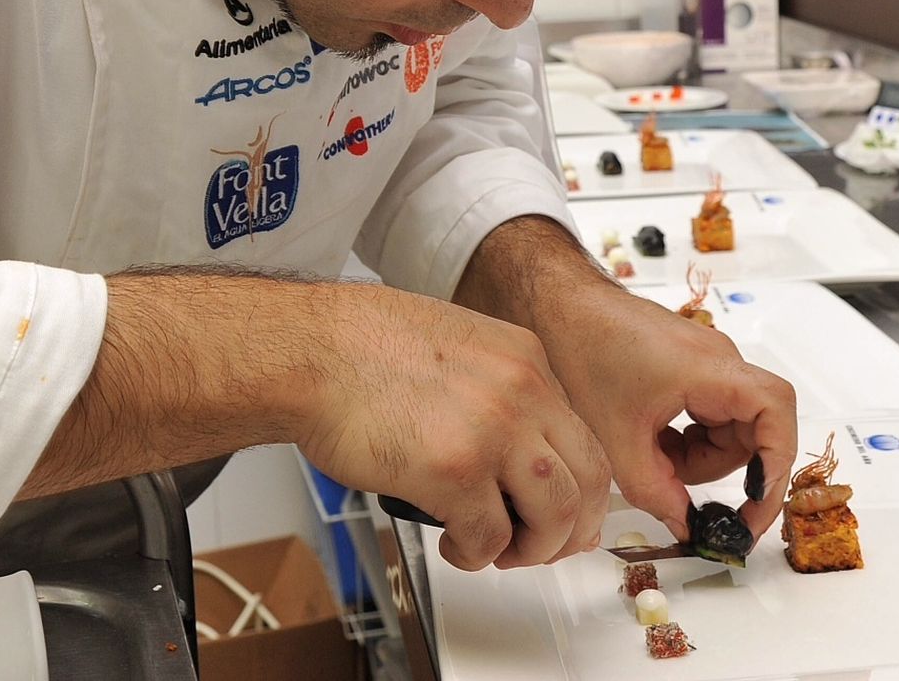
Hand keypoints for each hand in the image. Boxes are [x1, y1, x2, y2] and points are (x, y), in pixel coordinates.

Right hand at [298, 283, 611, 572]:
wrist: (310, 349)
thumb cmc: (358, 346)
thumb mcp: (454, 342)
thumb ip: (494, 385)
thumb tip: (512, 440)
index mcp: (521, 356)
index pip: (581, 435)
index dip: (575, 486)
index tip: (562, 511)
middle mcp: (520, 389)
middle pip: (588, 479)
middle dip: (571, 528)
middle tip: (542, 545)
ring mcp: (492, 430)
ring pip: (556, 514)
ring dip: (533, 548)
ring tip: (499, 550)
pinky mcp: (455, 472)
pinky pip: (491, 539)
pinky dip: (476, 556)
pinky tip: (453, 545)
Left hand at [459, 219, 797, 545]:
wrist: (554, 305)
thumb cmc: (579, 350)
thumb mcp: (616, 440)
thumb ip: (657, 493)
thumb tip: (687, 525)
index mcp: (710, 368)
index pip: (777, 412)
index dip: (776, 464)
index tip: (753, 505)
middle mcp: (717, 359)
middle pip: (751, 430)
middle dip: (716, 468)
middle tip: (675, 489)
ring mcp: (704, 360)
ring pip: (728, 427)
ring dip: (696, 455)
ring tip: (647, 455)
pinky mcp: (687, 364)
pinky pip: (707, 413)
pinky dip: (684, 437)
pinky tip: (646, 440)